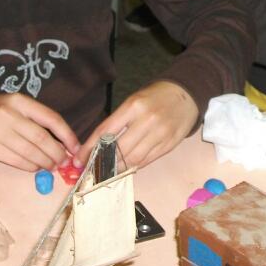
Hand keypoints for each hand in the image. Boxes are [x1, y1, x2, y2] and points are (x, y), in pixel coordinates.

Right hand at [0, 93, 79, 171]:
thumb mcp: (15, 106)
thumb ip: (36, 120)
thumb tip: (62, 143)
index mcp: (20, 101)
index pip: (51, 118)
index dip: (67, 135)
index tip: (76, 147)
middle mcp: (9, 114)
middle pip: (41, 138)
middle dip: (57, 153)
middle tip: (63, 162)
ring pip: (30, 152)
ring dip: (45, 163)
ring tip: (51, 166)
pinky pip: (16, 160)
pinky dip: (30, 167)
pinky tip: (35, 167)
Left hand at [76, 81, 196, 168]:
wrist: (186, 94)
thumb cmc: (155, 96)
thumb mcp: (134, 101)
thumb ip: (118, 121)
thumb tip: (98, 144)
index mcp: (134, 106)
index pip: (106, 132)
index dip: (90, 148)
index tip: (79, 160)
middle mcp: (147, 120)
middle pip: (119, 149)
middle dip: (103, 162)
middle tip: (92, 169)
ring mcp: (160, 134)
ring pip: (133, 159)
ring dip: (118, 168)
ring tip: (108, 171)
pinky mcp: (169, 145)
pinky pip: (147, 160)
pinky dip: (135, 166)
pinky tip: (127, 166)